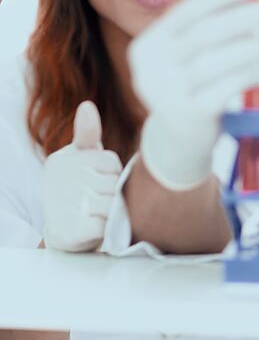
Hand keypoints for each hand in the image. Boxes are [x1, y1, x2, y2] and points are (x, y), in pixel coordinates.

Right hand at [43, 101, 122, 251]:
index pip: (110, 161)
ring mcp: (67, 205)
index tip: (95, 181)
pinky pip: (109, 223)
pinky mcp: (75, 229)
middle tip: (96, 201)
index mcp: (63, 160)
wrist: (64, 234)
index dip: (111, 174)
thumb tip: (87, 105)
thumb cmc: (79, 189)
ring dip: (113, 211)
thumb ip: (87, 134)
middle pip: (115, 182)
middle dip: (114, 193)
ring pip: (115, 203)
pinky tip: (95, 227)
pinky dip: (108, 227)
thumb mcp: (82, 159)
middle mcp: (62, 181)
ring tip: (96, 213)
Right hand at [129, 0, 258, 190]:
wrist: (180, 139)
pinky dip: (247, 75)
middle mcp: (150, 67)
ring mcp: (165, 93)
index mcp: (150, 43)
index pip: (186, 11)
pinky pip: (222, 89)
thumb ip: (214, 27)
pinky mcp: (187, 114)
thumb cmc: (194, 85)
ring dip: (247, 47)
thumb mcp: (191, 55)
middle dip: (242, 17)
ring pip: (211, 62)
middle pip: (201, 34)